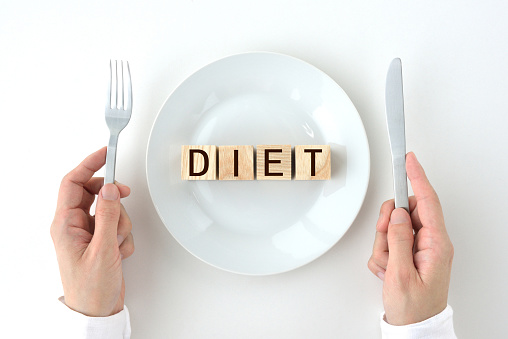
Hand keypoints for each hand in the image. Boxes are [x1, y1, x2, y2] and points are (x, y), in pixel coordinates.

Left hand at [51, 147, 134, 316]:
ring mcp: (89, 233)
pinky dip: (123, 236)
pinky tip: (119, 252)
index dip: (89, 165)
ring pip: (110, 209)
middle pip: (94, 193)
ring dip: (121, 223)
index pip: (73, 183)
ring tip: (117, 243)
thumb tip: (110, 189)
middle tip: (123, 196)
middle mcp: (75, 226)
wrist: (97, 311)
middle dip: (112, 199)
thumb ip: (107, 215)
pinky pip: (117, 225)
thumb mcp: (102, 249)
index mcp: (65, 224)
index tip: (105, 154)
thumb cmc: (91, 288)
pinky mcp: (102, 241)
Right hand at [368, 152, 453, 324]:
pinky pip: (388, 242)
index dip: (417, 178)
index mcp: (436, 244)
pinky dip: (383, 255)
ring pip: (392, 228)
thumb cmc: (414, 307)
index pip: (427, 201)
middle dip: (388, 224)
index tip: (409, 160)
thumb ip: (398, 239)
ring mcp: (418, 249)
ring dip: (384, 245)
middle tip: (385, 240)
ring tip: (389, 265)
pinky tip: (388, 270)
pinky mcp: (408, 254)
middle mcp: (430, 243)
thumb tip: (398, 213)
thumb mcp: (401, 274)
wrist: (413, 327)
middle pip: (405, 212)